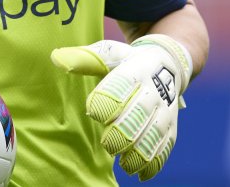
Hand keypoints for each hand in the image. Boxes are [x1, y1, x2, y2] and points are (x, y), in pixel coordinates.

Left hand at [51, 35, 191, 180]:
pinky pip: (165, 146)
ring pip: (155, 133)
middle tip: (108, 143)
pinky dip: (154, 162)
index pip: (123, 83)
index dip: (108, 98)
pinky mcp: (171, 127)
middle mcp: (153, 90)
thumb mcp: (110, 55)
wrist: (168, 65)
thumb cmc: (128, 62)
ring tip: (124, 164)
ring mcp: (165, 110)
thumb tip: (57, 58)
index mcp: (136, 69)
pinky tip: (140, 173)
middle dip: (124, 130)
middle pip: (141, 112)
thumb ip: (86, 59)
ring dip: (141, 151)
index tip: (93, 110)